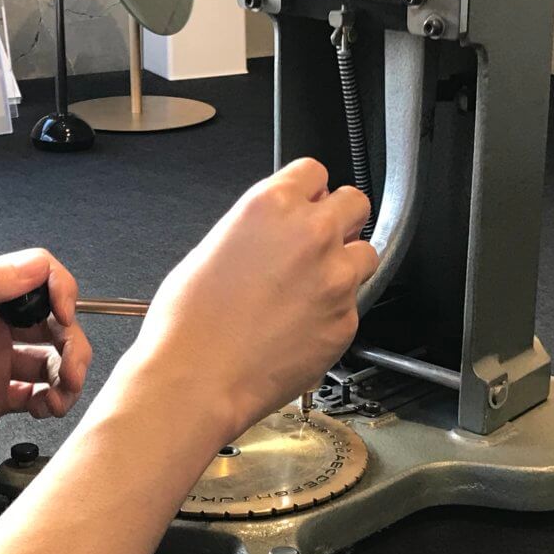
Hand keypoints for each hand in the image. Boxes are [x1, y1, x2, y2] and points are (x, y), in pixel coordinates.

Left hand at [0, 249, 91, 476]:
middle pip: (54, 321)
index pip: (38, 277)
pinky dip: (51, 401)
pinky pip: (37, 395)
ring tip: (60, 397)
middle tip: (72, 372)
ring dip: (68, 375)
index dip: (61, 292)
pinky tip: (44, 410)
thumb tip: (37, 266)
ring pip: (53, 360)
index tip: (65, 318)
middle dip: (74, 343)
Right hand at [122, 158, 376, 441]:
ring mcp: (335, 279)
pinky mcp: (346, 321)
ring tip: (313, 289)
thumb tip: (275, 232)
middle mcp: (311, 235)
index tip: (308, 205)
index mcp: (271, 206)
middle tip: (322, 241)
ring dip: (345, 264)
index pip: (315, 172)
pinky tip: (302, 326)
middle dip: (340, 219)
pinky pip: (354, 305)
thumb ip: (257, 230)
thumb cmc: (189, 325)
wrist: (197, 380)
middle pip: (355, 203)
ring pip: (365, 254)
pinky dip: (335, 312)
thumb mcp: (211, 250)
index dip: (310, 192)